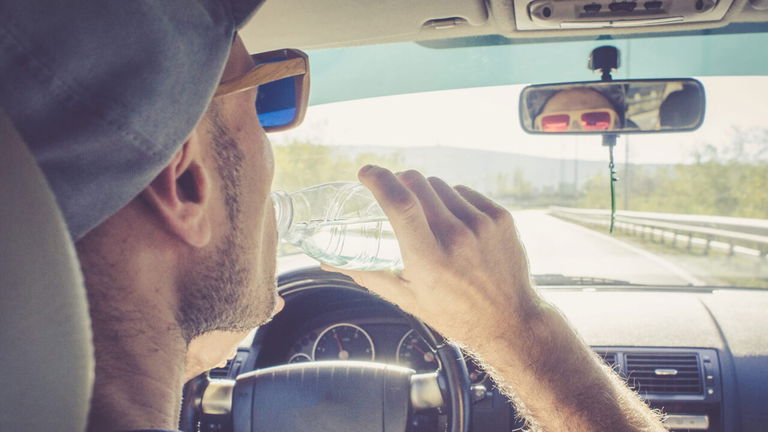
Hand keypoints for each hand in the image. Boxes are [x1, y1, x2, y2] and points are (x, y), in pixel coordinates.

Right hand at [322, 166, 540, 349]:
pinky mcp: (500, 217)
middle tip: (393, 195)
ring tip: (426, 217)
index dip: (379, 180)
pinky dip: (452, 200)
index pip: (401, 204)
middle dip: (399, 182)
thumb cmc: (454, 313)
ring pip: (440, 185)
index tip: (366, 173)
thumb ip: (366, 274)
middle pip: (418, 184)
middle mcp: (457, 237)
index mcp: (429, 260)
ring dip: (425, 192)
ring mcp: (482, 225)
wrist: (509, 321)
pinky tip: (452, 221)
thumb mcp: (406, 298)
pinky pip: (464, 192)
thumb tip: (328, 262)